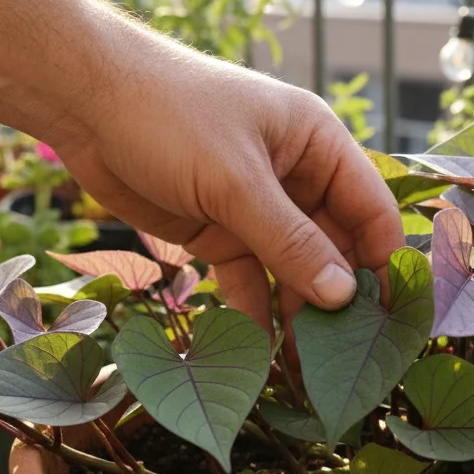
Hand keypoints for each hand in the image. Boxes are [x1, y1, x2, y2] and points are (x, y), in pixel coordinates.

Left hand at [53, 17, 401, 333]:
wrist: (84, 102)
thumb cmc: (169, 115)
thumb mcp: (235, 180)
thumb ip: (290, 242)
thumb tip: (342, 297)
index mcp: (318, 146)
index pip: (372, 212)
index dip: (384, 266)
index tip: (388, 323)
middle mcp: (296, 178)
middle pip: (335, 250)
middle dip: (337, 302)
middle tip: (341, 362)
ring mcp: (256, 208)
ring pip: (292, 272)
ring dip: (296, 317)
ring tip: (304, 371)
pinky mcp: (218, 232)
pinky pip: (248, 280)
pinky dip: (252, 313)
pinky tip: (256, 353)